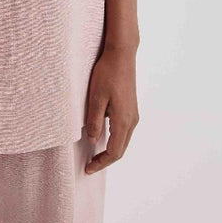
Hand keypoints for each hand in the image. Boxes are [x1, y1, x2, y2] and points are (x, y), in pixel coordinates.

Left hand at [84, 42, 138, 174]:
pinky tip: (103, 136)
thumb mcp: (96, 97)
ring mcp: (133, 114)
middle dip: (106, 160)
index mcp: (123, 120)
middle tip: (90, 165)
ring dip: (111, 150)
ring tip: (94, 154)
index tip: (88, 168)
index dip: (101, 163)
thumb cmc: (107, 73)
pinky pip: (124, 130)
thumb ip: (94, 121)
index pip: (114, 152)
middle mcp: (132, 120)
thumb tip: (93, 141)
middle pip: (121, 149)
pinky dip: (115, 139)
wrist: (121, 54)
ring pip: (123, 140)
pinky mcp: (131, 108)